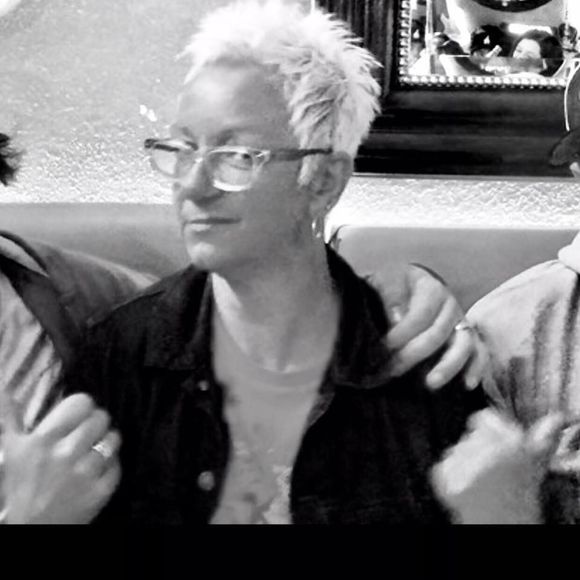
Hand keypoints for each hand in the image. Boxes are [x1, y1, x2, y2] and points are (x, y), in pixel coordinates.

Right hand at [0, 393, 120, 523]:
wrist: (27, 530)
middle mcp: (67, 452)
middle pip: (101, 418)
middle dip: (95, 423)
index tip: (79, 414)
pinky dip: (110, 465)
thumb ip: (11, 416)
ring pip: (113, 439)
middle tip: (86, 433)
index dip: (82, 406)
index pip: (82, 403)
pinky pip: (117, 465)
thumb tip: (7, 389)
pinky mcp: (100, 491)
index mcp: (44, 439)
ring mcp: (86, 473)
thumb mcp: (11, 449)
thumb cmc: (17, 487)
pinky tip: (98, 468)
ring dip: (105, 442)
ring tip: (94, 449)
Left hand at [370, 264, 486, 389]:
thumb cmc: (391, 287)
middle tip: (391, 370)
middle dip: (413, 354)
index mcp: (431, 288)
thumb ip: (390, 295)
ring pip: (463, 345)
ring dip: (447, 366)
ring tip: (430, 384)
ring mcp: (461, 323)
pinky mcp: (468, 339)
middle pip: (438, 333)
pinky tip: (467, 385)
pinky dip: (476, 369)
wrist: (402, 288)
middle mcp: (450, 305)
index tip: (384, 347)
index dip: (403, 332)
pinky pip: (480, 354)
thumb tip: (396, 318)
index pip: (421, 314)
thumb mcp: (384, 282)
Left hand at [431, 409, 563, 523]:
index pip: (484, 417)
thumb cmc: (521, 495)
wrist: (503, 525)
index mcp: (511, 444)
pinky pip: (443, 465)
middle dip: (480, 448)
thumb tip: (555, 418)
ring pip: (457, 449)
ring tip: (482, 482)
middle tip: (493, 470)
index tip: (499, 446)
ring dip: (465, 462)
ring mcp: (463, 465)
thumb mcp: (535, 465)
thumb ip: (542, 438)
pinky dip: (451, 475)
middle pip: (470, 434)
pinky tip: (467, 489)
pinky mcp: (445, 479)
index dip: (491, 430)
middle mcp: (486, 452)